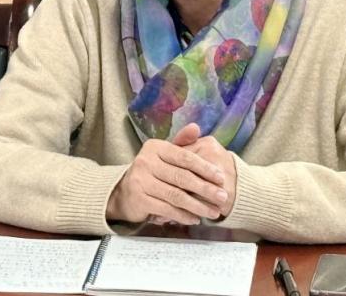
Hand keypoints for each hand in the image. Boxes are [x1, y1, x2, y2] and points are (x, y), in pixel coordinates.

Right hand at [106, 123, 227, 225]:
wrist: (122, 192)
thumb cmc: (151, 172)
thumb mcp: (164, 154)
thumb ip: (182, 143)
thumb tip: (196, 127)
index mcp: (155, 147)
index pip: (185, 157)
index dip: (205, 168)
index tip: (221, 177)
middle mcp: (146, 162)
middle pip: (182, 177)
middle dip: (206, 189)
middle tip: (223, 197)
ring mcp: (141, 181)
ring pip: (176, 195)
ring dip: (198, 205)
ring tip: (213, 212)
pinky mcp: (139, 200)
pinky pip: (167, 209)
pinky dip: (183, 215)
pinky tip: (195, 219)